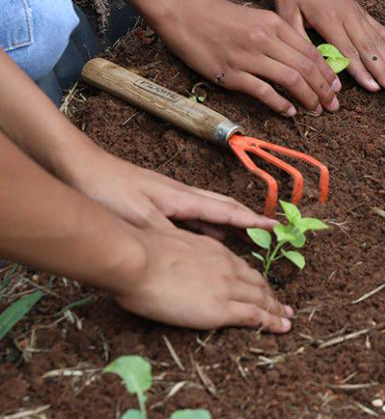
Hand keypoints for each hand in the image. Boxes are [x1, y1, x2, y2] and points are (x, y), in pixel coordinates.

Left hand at [62, 146, 276, 233]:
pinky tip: (202, 235)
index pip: (226, 211)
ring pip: (207, 209)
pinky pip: (190, 213)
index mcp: (181, 199)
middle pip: (222, 206)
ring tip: (241, 237)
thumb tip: (201, 251)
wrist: (76, 167)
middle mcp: (180, 195)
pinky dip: (205, 224)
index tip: (275, 228)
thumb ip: (171, 234)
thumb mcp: (138, 218)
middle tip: (266, 231)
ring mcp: (167, 196)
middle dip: (246, 219)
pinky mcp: (153, 200)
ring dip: (227, 222)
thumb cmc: (106, 189)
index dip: (251, 221)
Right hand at [112, 226, 293, 331]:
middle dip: (270, 293)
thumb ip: (175, 254)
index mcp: (211, 250)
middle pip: (256, 282)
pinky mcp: (221, 308)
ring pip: (261, 298)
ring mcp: (226, 286)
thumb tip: (164, 264)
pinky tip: (283, 327)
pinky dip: (273, 321)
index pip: (239, 266)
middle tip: (282, 303)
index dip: (252, 278)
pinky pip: (255, 316)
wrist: (136, 260)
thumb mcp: (164, 245)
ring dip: (277, 309)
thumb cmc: (136, 253)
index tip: (260, 285)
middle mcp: (225, 266)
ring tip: (287, 317)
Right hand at [153, 0, 339, 115]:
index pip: (311, 52)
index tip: (336, 87)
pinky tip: (290, 111)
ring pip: (290, 80)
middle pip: (306, 68)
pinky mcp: (231, 72)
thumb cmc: (219, 16)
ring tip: (316, 109)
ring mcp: (248, 56)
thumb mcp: (257, 18)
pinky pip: (263, 91)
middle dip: (324, 90)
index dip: (328, 73)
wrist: (183, 11)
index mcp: (274, 24)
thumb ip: (280, 36)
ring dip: (308, 98)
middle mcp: (265, 39)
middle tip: (332, 104)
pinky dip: (281, 104)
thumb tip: (303, 60)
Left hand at [274, 0, 384, 93]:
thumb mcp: (286, 16)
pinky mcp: (360, 10)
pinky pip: (379, 28)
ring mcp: (357, 12)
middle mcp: (348, 16)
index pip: (348, 51)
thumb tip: (316, 68)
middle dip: (384, 72)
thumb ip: (301, 41)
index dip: (362, 72)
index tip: (374, 88)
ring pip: (377, 41)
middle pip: (369, 49)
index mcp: (328, 18)